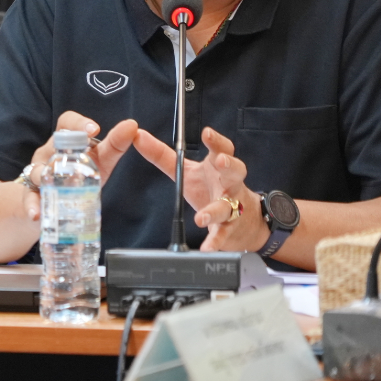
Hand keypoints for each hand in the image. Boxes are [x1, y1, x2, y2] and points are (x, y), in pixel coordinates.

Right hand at [19, 112, 137, 220]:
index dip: (78, 123)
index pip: (67, 123)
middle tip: (77, 152)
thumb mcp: (100, 160)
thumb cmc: (80, 174)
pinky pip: (29, 199)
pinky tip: (36, 214)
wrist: (52, 202)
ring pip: (38, 172)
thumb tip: (132, 125)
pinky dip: (32, 206)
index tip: (94, 130)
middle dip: (61, 147)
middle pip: (51, 145)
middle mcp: (48, 154)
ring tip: (56, 184)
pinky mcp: (32, 197)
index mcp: (65, 141)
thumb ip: (116, 144)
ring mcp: (38, 175)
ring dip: (45, 176)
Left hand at [133, 126, 269, 252]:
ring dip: (215, 210)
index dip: (216, 140)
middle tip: (220, 161)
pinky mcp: (229, 228)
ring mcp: (232, 206)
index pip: (222, 149)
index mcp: (218, 166)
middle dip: (229, 165)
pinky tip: (207, 248)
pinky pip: (223, 234)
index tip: (206, 132)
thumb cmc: (210, 188)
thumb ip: (162, 154)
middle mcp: (229, 184)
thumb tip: (137, 135)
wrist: (243, 221)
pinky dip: (215, 241)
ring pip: (228, 206)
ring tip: (201, 217)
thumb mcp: (186, 170)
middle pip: (235, 171)